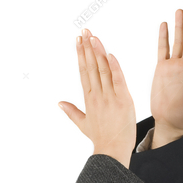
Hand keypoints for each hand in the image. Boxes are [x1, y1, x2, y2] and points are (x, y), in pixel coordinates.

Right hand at [60, 28, 135, 168]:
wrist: (111, 151)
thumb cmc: (100, 138)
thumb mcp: (83, 124)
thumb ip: (72, 111)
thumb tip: (59, 103)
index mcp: (89, 99)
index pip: (84, 71)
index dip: (81, 55)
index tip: (78, 40)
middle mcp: (97, 95)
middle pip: (91, 66)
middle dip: (87, 48)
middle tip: (84, 31)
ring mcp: (110, 97)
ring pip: (103, 70)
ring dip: (98, 52)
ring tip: (93, 37)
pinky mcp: (123, 101)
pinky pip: (118, 80)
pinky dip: (115, 67)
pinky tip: (110, 54)